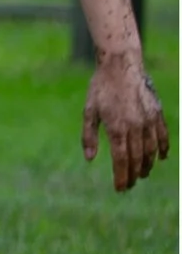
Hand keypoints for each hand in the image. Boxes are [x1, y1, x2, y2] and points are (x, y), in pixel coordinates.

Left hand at [83, 52, 169, 190]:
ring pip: (152, 151)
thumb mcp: (89, 110)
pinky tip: (160, 158)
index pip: (122, 160)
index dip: (121, 176)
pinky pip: (163, 137)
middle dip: (133, 175)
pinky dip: (163, 150)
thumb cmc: (101, 88)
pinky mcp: (157, 114)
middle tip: (129, 185)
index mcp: (117, 127)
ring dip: (147, 166)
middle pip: (137, 159)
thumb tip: (90, 159)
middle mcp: (135, 127)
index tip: (120, 188)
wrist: (121, 65)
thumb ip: (89, 136)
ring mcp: (149, 121)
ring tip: (141, 174)